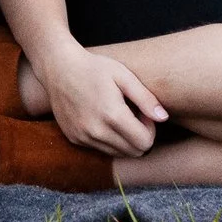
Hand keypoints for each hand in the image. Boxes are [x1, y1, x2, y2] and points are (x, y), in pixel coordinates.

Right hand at [41, 46, 166, 157]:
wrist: (58, 67)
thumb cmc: (94, 67)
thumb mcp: (124, 75)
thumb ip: (146, 98)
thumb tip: (164, 118)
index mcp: (112, 115)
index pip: (145, 142)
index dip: (151, 129)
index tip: (143, 113)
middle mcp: (96, 131)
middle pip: (133, 152)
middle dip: (140, 137)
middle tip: (134, 115)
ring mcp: (83, 137)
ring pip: (117, 154)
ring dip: (124, 140)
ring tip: (119, 117)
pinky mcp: (74, 139)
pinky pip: (100, 149)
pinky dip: (108, 140)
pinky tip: (104, 119)